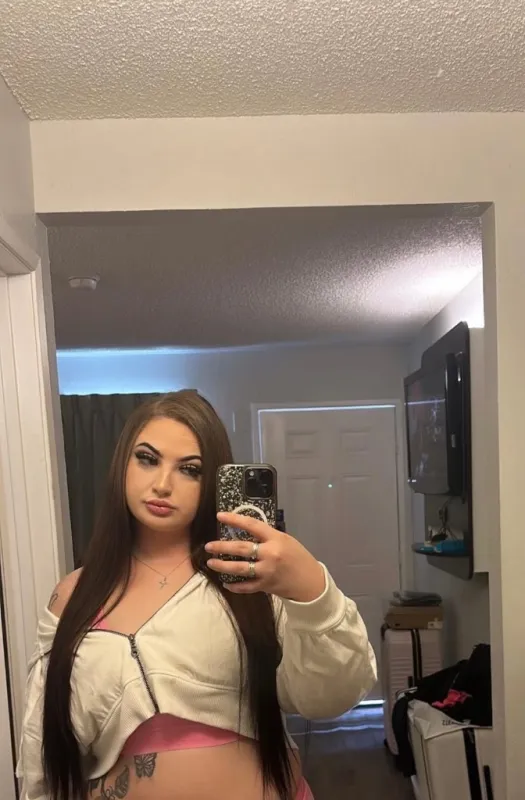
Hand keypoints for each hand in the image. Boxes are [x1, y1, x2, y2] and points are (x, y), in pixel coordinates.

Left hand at [205, 512, 325, 600]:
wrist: (310, 582)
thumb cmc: (298, 557)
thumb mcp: (286, 540)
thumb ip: (268, 537)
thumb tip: (246, 532)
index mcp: (276, 539)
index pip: (252, 525)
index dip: (235, 520)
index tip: (220, 516)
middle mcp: (270, 554)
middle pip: (241, 549)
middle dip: (222, 547)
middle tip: (208, 546)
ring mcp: (267, 571)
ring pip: (239, 568)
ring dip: (223, 566)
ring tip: (211, 562)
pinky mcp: (265, 586)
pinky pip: (246, 586)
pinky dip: (234, 585)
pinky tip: (226, 583)